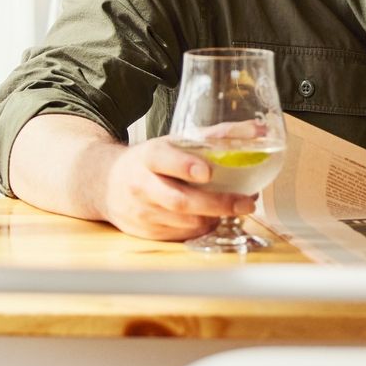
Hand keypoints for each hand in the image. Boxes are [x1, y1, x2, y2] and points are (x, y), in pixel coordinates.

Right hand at [101, 136, 259, 240]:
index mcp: (148, 156)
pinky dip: (201, 228)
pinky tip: (212, 218)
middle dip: (217, 204)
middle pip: (180, 200)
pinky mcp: (145, 232)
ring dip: (214, 217)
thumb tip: (260, 130)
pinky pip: (181, 235)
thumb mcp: (175, 141)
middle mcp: (141, 185)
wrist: (104, 183)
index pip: (164, 160)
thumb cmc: (150, 161)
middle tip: (246, 203)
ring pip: (184, 222)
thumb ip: (217, 135)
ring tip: (235, 209)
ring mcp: (142, 212)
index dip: (184, 166)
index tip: (207, 172)